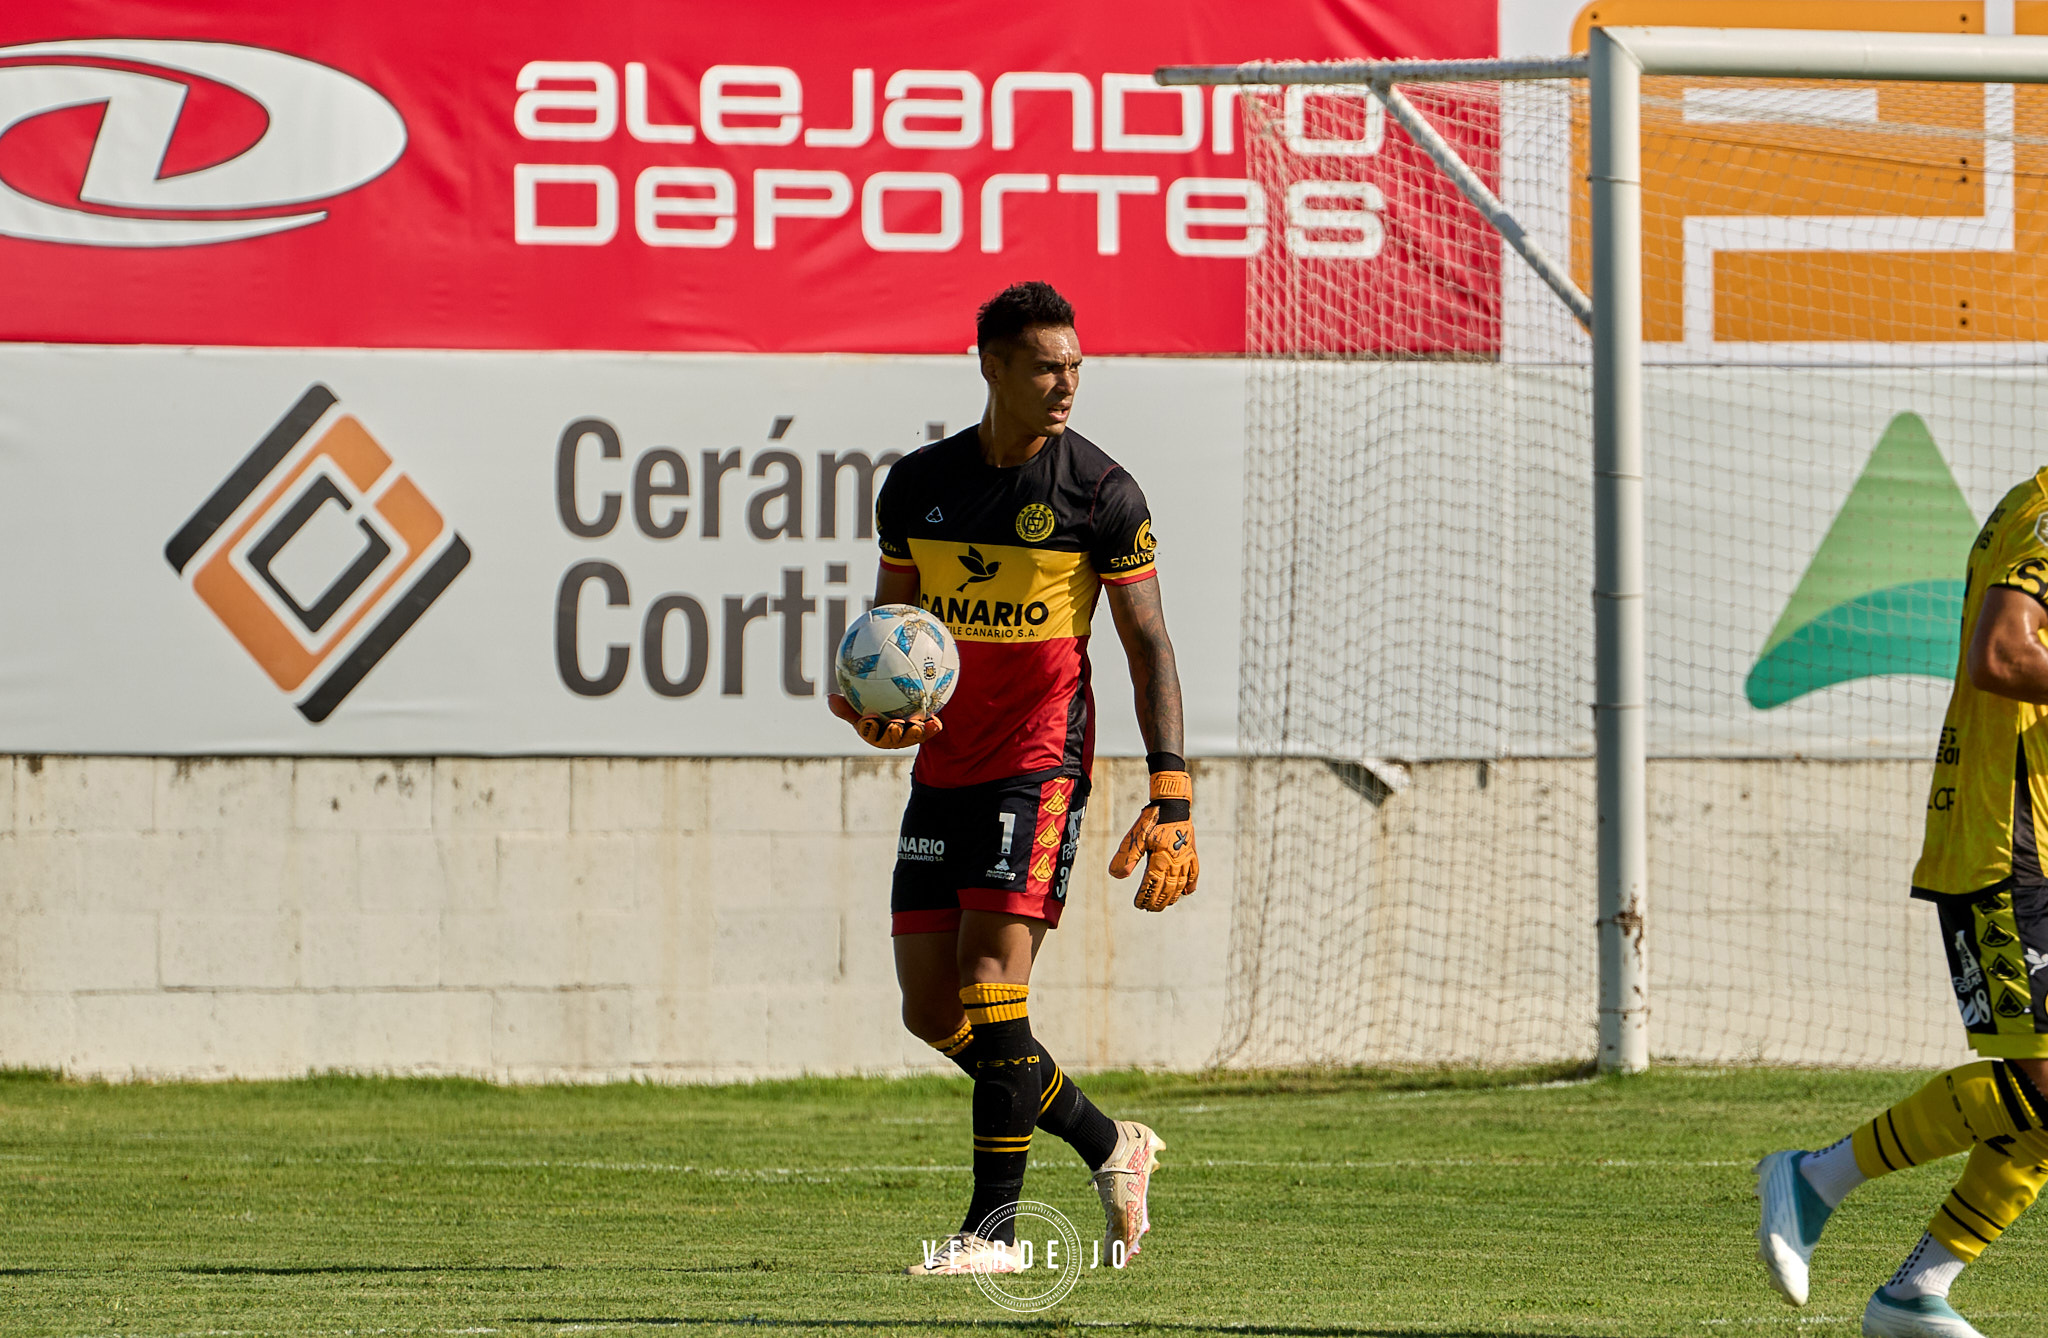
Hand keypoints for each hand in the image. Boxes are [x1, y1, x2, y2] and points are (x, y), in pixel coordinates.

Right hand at [828, 693, 943, 749]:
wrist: (896, 707)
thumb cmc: (871, 708)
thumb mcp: (856, 706)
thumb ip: (845, 707)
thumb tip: (829, 698)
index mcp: (873, 732)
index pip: (869, 732)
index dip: (869, 728)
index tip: (868, 718)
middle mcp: (890, 737)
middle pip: (891, 739)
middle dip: (893, 735)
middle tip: (895, 724)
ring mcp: (907, 736)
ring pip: (911, 737)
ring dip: (916, 733)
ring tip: (919, 725)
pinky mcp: (923, 733)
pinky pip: (928, 731)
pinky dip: (932, 728)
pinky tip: (936, 720)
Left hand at [1109, 769, 1197, 910]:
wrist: (1172, 804)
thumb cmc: (1151, 820)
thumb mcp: (1136, 838)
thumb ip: (1127, 858)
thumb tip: (1116, 876)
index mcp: (1160, 860)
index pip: (1152, 885)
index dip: (1145, 897)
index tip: (1138, 904)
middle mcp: (1175, 862)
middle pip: (1167, 889)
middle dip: (1158, 901)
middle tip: (1150, 908)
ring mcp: (1185, 859)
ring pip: (1180, 884)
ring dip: (1172, 897)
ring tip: (1165, 904)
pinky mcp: (1192, 853)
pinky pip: (1194, 873)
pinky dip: (1190, 884)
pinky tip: (1186, 893)